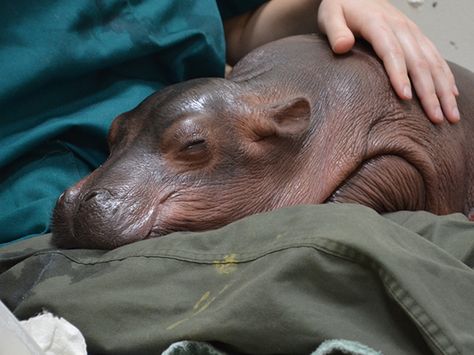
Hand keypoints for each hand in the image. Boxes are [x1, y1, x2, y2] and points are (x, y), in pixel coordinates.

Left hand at [317, 0, 459, 123]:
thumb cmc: (340, 8)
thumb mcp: (330, 15)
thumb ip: (335, 31)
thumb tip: (342, 46)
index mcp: (378, 23)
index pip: (391, 51)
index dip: (399, 74)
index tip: (405, 97)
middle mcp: (400, 27)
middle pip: (418, 61)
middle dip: (429, 91)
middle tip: (435, 117)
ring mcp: (411, 31)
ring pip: (432, 61)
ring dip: (443, 89)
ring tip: (450, 114)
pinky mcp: (416, 36)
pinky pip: (435, 56)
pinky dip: (445, 76)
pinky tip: (451, 95)